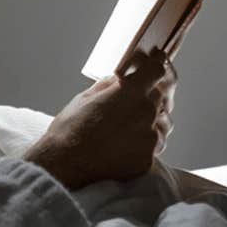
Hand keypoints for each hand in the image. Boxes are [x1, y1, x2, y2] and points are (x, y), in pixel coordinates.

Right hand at [24, 48, 176, 189]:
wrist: (64, 164)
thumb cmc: (69, 130)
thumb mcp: (85, 97)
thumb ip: (109, 85)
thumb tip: (119, 79)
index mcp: (130, 92)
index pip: (157, 70)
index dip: (157, 64)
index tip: (157, 62)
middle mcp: (145, 112)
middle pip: (160, 95)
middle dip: (149, 95)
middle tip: (131, 103)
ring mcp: (149, 137)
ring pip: (162, 121)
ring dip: (152, 120)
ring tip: (128, 127)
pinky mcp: (148, 157)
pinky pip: (156, 144)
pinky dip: (147, 142)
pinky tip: (128, 144)